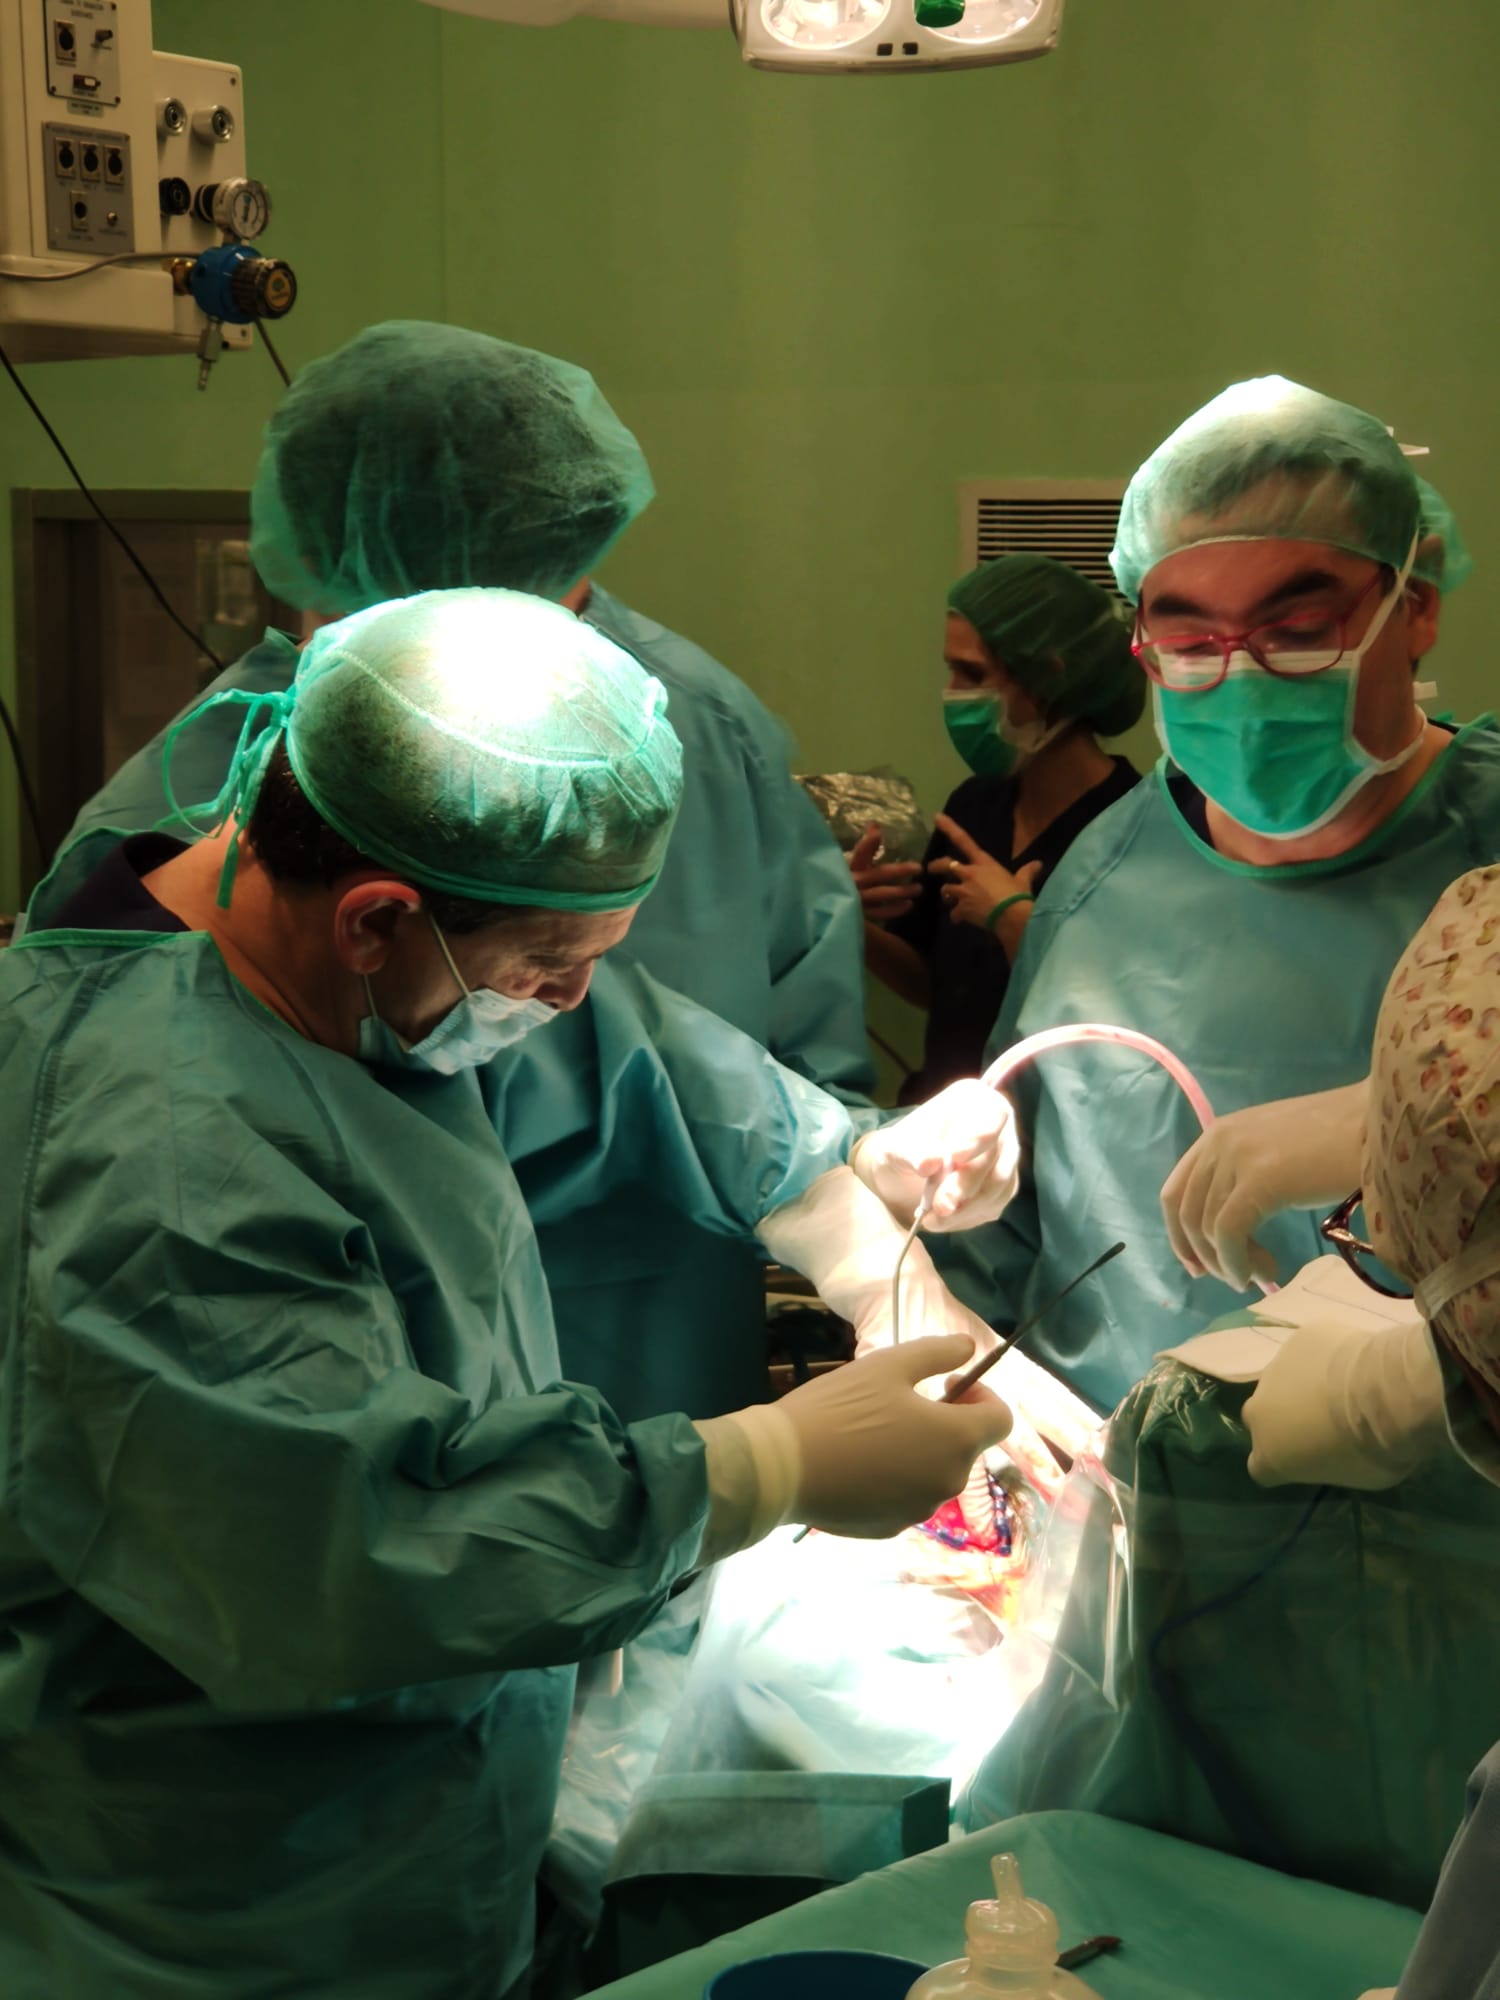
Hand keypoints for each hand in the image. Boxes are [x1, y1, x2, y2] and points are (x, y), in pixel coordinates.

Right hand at [779, 1336, 1012, 1537]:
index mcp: (956, 1439)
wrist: (782, 1467)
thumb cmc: (839, 1408)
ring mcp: (920, 1511)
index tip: (947, 1385)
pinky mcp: (890, 1529)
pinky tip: (859, 1464)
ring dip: (922, 1451)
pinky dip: (896, 1479)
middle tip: (903, 1404)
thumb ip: (938, 1353)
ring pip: (936, 1474)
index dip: (981, 1396)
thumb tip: (968, 1347)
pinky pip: (907, 1497)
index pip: (1000, 1419)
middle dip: (948, 1422)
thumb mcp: (889, 1365)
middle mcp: (949, 1482)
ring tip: (876, 1432)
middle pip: (967, 1447)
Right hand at [848, 823, 922, 923]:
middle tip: (919, 868)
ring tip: (918, 888)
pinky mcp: (860, 916)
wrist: (830, 909)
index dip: (868, 843)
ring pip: (881, 894)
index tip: (878, 833)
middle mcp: (853, 883)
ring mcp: (856, 900)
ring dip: (901, 891)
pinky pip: (879, 913)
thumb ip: (866, 847)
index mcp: (850, 867)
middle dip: (899, 870)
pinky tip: (908, 905)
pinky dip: (894, 910)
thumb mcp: (854, 865)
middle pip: (877, 875)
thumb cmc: (843, 883)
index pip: (859, 853)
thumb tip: (875, 826)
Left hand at [852, 1079, 1020, 1232]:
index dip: (976, 1139)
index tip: (954, 1158)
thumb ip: (912, 1152)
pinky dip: (966, 1216)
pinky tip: (940, 1220)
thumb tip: (930, 1162)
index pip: (990, 1115)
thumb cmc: (900, 1151)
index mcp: (974, 1100)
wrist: (901, 1175)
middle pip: (996, 1157)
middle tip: (939, 1206)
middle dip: (966, 1184)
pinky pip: (993, 1204)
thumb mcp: (895, 1147)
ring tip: (931, 1219)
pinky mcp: (1002, 1189)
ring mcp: (1004, 1158)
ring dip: (966, 1207)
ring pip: (998, 1186)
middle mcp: (998, 1127)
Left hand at [930, 814, 1039, 932]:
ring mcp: (963, 891)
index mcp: (983, 863)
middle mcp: (969, 873)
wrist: (1013, 915)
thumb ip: (1027, 871)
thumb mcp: (1023, 880)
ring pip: (946, 890)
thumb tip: (1038, 865)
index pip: (964, 840)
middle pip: (945, 865)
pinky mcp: (961, 908)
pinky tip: (960, 920)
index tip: (936, 817)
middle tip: (931, 869)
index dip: (949, 828)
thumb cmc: (1018, 894)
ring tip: (952, 901)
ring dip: (948, 895)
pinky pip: (953, 913)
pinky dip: (956, 917)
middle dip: (936, 866)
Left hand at [1161, 1081, 1369, 1291]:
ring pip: (1207, 1229)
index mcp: (1218, 1134)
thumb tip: (1229, 1229)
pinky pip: (1229, 1234)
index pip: (1175, 1193)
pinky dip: (1238, 1263)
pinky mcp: (1260, 1180)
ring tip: (1264, 1274)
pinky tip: (1265, 1273)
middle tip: (1238, 1279)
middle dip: (1207, 1256)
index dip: (1180, 1237)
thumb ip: (1246, 1177)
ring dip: (1230, 1264)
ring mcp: (1236, 1158)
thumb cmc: (1341, 1140)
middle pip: (1186, 1215)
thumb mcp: (1276, 1152)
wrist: (1383, 1121)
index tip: (1199, 1267)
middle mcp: (1218, 1141)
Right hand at [1242, 1314, 1446, 1489]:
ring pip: (1281, 1380)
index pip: (1259, 1467)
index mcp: (1269, 1454)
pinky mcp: (1299, 1339)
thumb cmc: (1370, 1448)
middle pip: (1260, 1417)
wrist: (1385, 1393)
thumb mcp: (1349, 1474)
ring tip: (1338, 1386)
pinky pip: (1307, 1351)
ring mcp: (1275, 1369)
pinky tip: (1350, 1361)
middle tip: (1318, 1420)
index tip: (1304, 1459)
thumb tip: (1327, 1445)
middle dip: (1282, 1418)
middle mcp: (1260, 1412)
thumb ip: (1323, 1459)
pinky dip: (1323, 1357)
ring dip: (1301, 1385)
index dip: (1281, 1461)